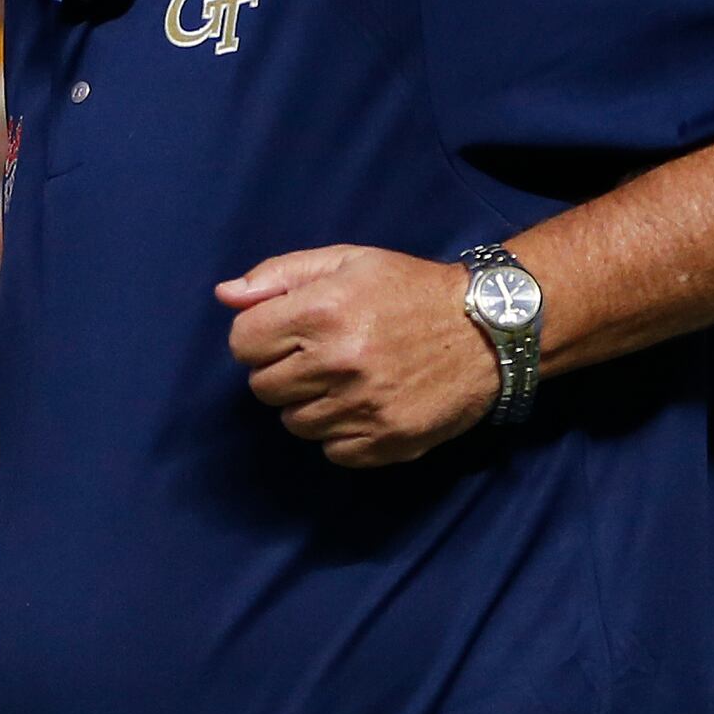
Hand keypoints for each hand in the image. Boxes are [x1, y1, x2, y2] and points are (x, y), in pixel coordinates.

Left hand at [217, 247, 499, 468]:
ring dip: (310, 403)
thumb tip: (225, 296)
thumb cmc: (409, 290)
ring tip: (345, 380)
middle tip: (318, 356)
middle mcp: (339, 362)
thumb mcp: (347, 262)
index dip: (258, 336)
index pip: (242, 343)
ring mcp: (363, 407)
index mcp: (323, 311)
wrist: (488, 330)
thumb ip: (280, 275)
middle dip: (282, 371)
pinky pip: (331, 451)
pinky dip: (341, 433)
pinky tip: (364, 406)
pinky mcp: (386, 442)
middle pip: (262, 387)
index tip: (286, 332)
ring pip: (294, 423)